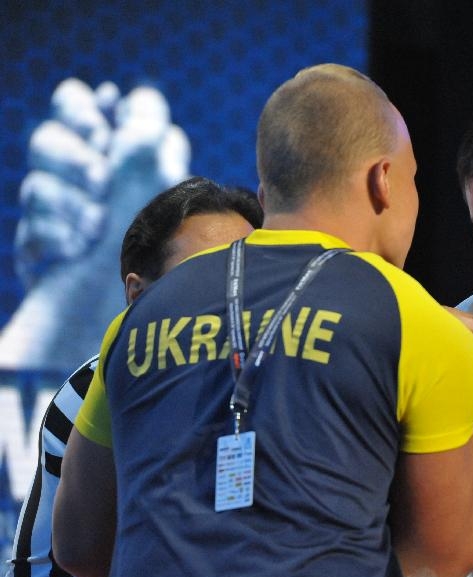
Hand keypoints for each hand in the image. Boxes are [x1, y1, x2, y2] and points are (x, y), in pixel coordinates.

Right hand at [0, 77, 190, 371]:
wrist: (152, 314)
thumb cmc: (169, 242)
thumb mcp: (164, 179)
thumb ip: (146, 131)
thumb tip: (132, 95)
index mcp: (121, 155)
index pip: (82, 107)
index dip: (85, 107)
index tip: (104, 119)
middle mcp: (88, 182)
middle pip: (48, 137)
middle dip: (71, 156)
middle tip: (99, 179)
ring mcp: (63, 217)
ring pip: (36, 184)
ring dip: (66, 202)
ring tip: (95, 226)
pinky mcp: (46, 254)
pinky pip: (32, 232)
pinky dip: (55, 238)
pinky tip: (77, 251)